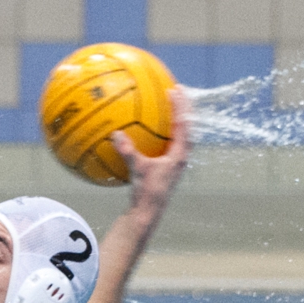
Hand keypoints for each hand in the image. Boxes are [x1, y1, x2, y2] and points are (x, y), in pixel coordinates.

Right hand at [111, 85, 191, 218]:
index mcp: (179, 155)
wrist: (148, 213)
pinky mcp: (167, 167)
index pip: (183, 124)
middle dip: (183, 108)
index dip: (180, 106)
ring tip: (170, 105)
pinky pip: (169, 144)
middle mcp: (180, 157)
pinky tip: (151, 129)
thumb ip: (128, 151)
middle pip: (187, 126)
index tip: (175, 90)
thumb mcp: (137, 170)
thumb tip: (116, 134)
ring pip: (181, 135)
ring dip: (177, 119)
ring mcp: (175, 162)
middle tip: (178, 90)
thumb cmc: (146, 193)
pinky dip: (164, 132)